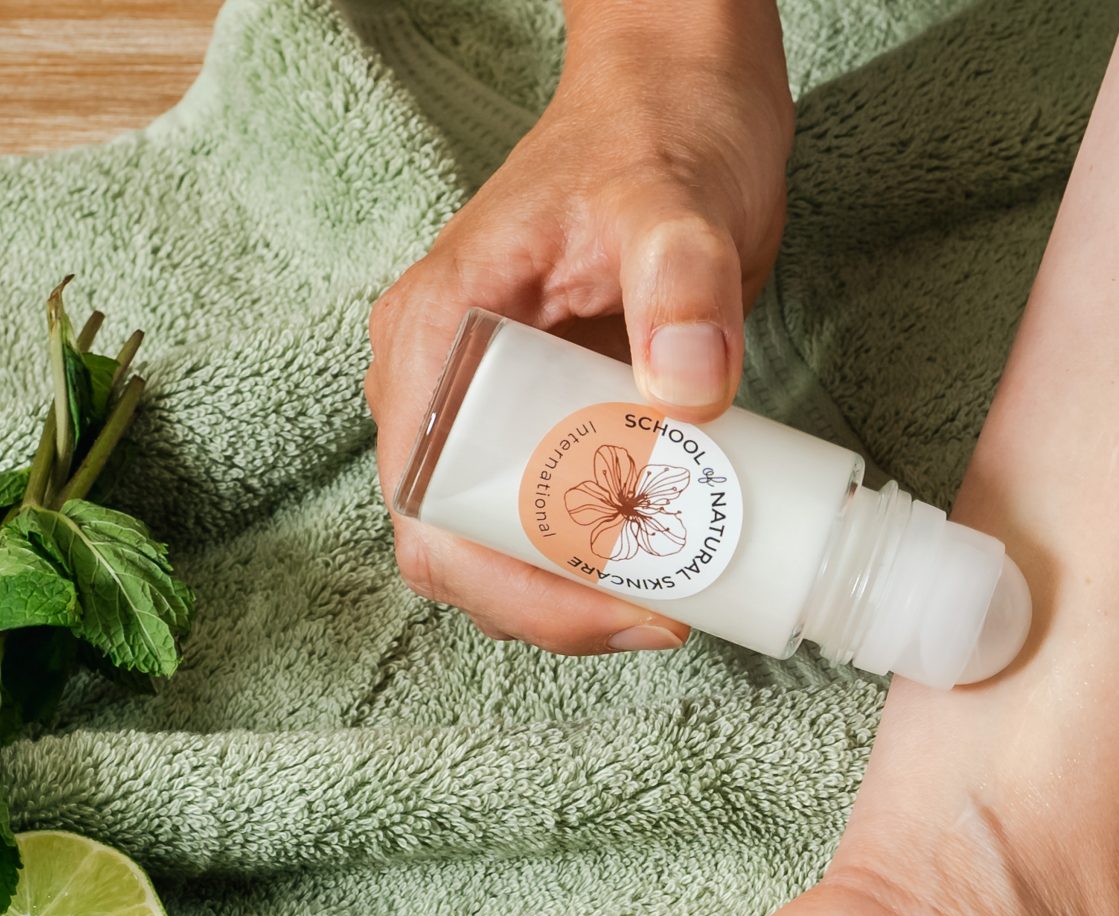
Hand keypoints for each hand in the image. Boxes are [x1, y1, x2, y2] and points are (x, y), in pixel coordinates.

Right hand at [363, 1, 793, 653]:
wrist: (687, 100)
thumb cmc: (660, 132)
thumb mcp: (673, 202)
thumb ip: (682, 283)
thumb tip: (688, 390)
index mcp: (437, 333)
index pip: (431, 504)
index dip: (512, 581)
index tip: (621, 602)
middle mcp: (445, 380)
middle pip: (460, 546)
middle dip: (552, 604)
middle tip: (665, 612)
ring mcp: (495, 404)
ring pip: (504, 544)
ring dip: (579, 592)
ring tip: (680, 593)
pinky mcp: (551, 417)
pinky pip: (556, 515)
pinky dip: (607, 555)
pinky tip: (677, 560)